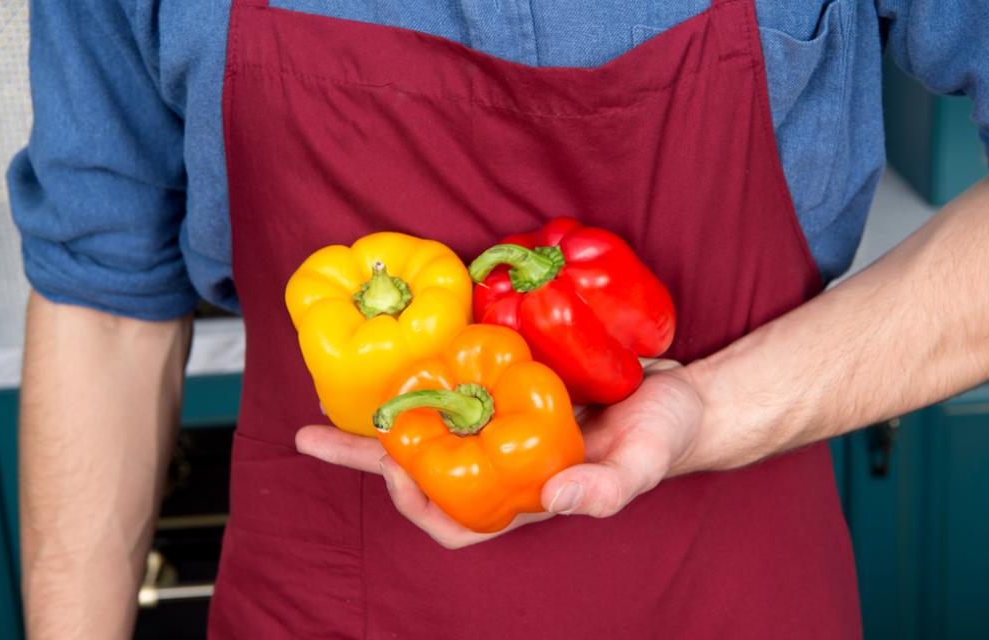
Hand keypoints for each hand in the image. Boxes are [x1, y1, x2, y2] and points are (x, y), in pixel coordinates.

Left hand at [295, 362, 703, 547]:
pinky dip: (428, 371)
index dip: (417, 507)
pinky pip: (458, 381)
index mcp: (524, 495)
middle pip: (422, 469)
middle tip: (310, 434)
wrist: (678, 393)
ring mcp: (503, 422)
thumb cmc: (664, 438)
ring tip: (332, 392)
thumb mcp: (643, 464)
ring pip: (431, 422)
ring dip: (384, 411)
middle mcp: (503, 462)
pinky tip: (404, 351)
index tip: (392, 473)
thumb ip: (606, 490)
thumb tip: (555, 500)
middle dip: (365, 455)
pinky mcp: (510, 384)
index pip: (455, 522)